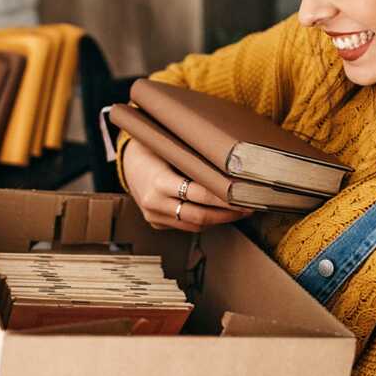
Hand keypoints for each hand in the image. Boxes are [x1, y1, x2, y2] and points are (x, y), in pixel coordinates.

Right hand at [120, 138, 252, 232]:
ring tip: (238, 212)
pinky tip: (219, 213)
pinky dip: (204, 221)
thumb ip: (194, 159)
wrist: (127, 162)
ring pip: (194, 225)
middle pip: (199, 215)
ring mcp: (154, 216)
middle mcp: (154, 203)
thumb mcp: (170, 149)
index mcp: (158, 182)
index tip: (242, 195)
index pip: (199, 194)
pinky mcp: (156, 223)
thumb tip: (231, 163)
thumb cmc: (154, 149)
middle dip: (226, 214)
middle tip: (247, 208)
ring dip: (218, 220)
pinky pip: (185, 226)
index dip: (223, 197)